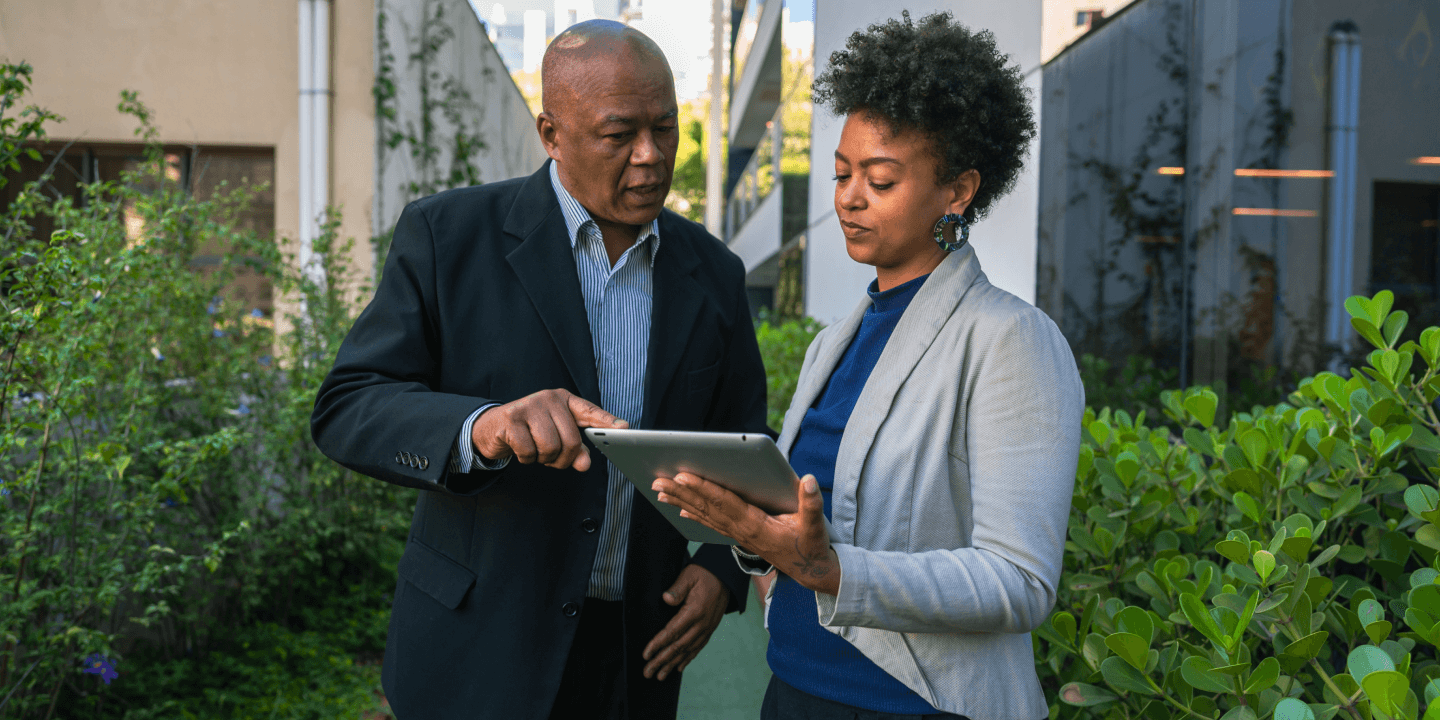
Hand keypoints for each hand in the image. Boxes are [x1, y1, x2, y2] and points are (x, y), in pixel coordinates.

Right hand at [471, 388, 626, 470]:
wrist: (492, 429)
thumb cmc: (529, 432)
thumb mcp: (554, 438)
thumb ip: (574, 450)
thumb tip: (585, 464)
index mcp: (563, 400)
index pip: (589, 411)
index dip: (606, 421)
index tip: (624, 428)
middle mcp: (548, 399)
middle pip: (571, 440)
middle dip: (563, 458)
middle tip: (551, 458)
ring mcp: (529, 406)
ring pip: (551, 447)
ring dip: (544, 459)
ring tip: (536, 451)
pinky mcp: (511, 419)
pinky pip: (530, 451)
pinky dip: (526, 458)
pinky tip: (521, 449)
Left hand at [642, 564, 728, 681]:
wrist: (726, 575)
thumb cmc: (704, 573)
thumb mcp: (689, 575)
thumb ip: (677, 588)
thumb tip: (666, 599)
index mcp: (694, 611)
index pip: (672, 632)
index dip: (657, 644)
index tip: (646, 655)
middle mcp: (701, 624)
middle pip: (678, 646)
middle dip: (661, 660)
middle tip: (648, 672)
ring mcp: (707, 628)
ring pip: (687, 651)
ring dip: (673, 664)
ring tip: (660, 676)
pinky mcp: (710, 629)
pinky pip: (698, 647)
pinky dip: (688, 659)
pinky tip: (679, 667)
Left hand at [654, 472, 840, 594]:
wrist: (811, 572)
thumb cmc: (812, 546)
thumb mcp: (816, 526)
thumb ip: (812, 504)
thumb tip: (809, 481)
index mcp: (756, 525)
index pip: (724, 502)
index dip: (703, 488)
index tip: (683, 476)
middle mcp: (742, 530)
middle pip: (706, 508)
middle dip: (681, 493)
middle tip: (658, 481)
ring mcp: (738, 535)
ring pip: (705, 516)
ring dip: (682, 502)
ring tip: (661, 491)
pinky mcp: (740, 537)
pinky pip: (712, 524)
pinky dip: (695, 514)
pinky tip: (681, 509)